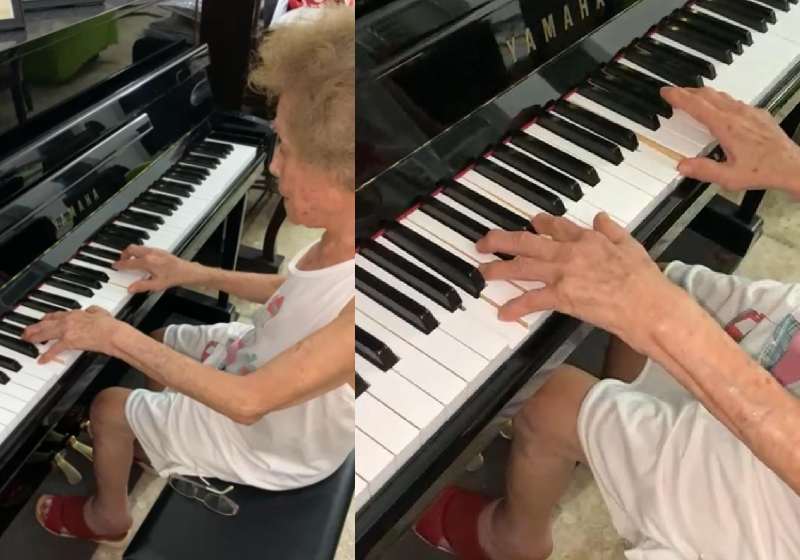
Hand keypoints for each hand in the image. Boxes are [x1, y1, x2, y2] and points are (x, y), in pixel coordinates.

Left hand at [21, 306, 126, 363]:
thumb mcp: (100, 312)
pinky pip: (54, 349)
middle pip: (46, 323)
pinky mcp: (69, 342)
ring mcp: (67, 331)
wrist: (112, 334)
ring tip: (28, 340)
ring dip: (35, 337)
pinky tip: (42, 359)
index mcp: (76, 313)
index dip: (47, 318)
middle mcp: (68, 320)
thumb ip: (92, 310)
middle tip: (26, 331)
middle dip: (34, 327)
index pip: (57, 315)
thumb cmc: (110, 325)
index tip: (42, 320)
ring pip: (46, 333)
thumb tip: (91, 311)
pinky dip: (47, 355)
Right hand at [114, 245, 204, 293]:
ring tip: (130, 260)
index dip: (119, 265)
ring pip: (138, 247)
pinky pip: (145, 248)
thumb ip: (142, 286)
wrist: (188, 271)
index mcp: (147, 261)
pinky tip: (142, 259)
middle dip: (124, 255)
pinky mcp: (160, 250)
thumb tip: (130, 289)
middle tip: (121, 262)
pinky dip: (139, 252)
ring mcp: (155, 250)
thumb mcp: (157, 285)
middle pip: (130, 249)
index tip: (114, 266)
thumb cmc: (174, 277)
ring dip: (131, 252)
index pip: (128, 262)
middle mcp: (150, 253)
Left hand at [476, 213, 682, 352]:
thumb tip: (600, 217)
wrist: (649, 306)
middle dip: (501, 240)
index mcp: (588, 239)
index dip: (538, 224)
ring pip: (522, 267)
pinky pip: (532, 300)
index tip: (529, 224)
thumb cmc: (646, 281)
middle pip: (527, 242)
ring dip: (499, 270)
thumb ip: (612, 230)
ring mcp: (564, 274)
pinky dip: (516, 307)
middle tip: (484, 243)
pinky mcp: (563, 297)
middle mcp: (570, 252)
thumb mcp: (632, 245)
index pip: (555, 226)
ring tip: (483, 273)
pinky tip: (503, 313)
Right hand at [661, 86, 799, 192]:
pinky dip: (720, 100)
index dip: (678, 96)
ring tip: (693, 97)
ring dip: (704, 94)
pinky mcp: (760, 115)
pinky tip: (720, 108)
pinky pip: (735, 101)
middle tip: (674, 92)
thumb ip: (703, 170)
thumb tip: (682, 165)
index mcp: (726, 127)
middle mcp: (738, 115)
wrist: (793, 166)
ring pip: (722, 96)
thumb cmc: (764, 171)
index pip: (697, 105)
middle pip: (708, 95)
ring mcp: (750, 113)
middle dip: (688, 91)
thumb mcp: (728, 177)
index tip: (666, 91)